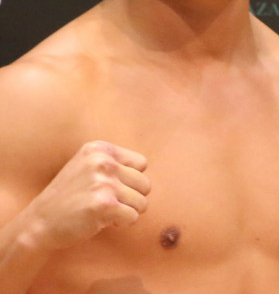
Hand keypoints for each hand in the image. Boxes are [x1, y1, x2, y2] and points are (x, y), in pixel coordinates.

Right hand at [22, 141, 149, 251]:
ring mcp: (104, 183)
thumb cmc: (68, 197)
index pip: (141, 164)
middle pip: (145, 184)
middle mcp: (103, 162)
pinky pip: (133, 217)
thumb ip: (113, 163)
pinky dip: (122, 223)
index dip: (130, 180)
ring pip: (142, 202)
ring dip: (127, 212)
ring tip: (104, 212)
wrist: (38, 223)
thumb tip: (144, 170)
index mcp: (99, 149)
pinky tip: (102, 221)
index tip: (110, 188)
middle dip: (131, 198)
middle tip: (108, 204)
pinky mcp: (105, 205)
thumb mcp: (86, 166)